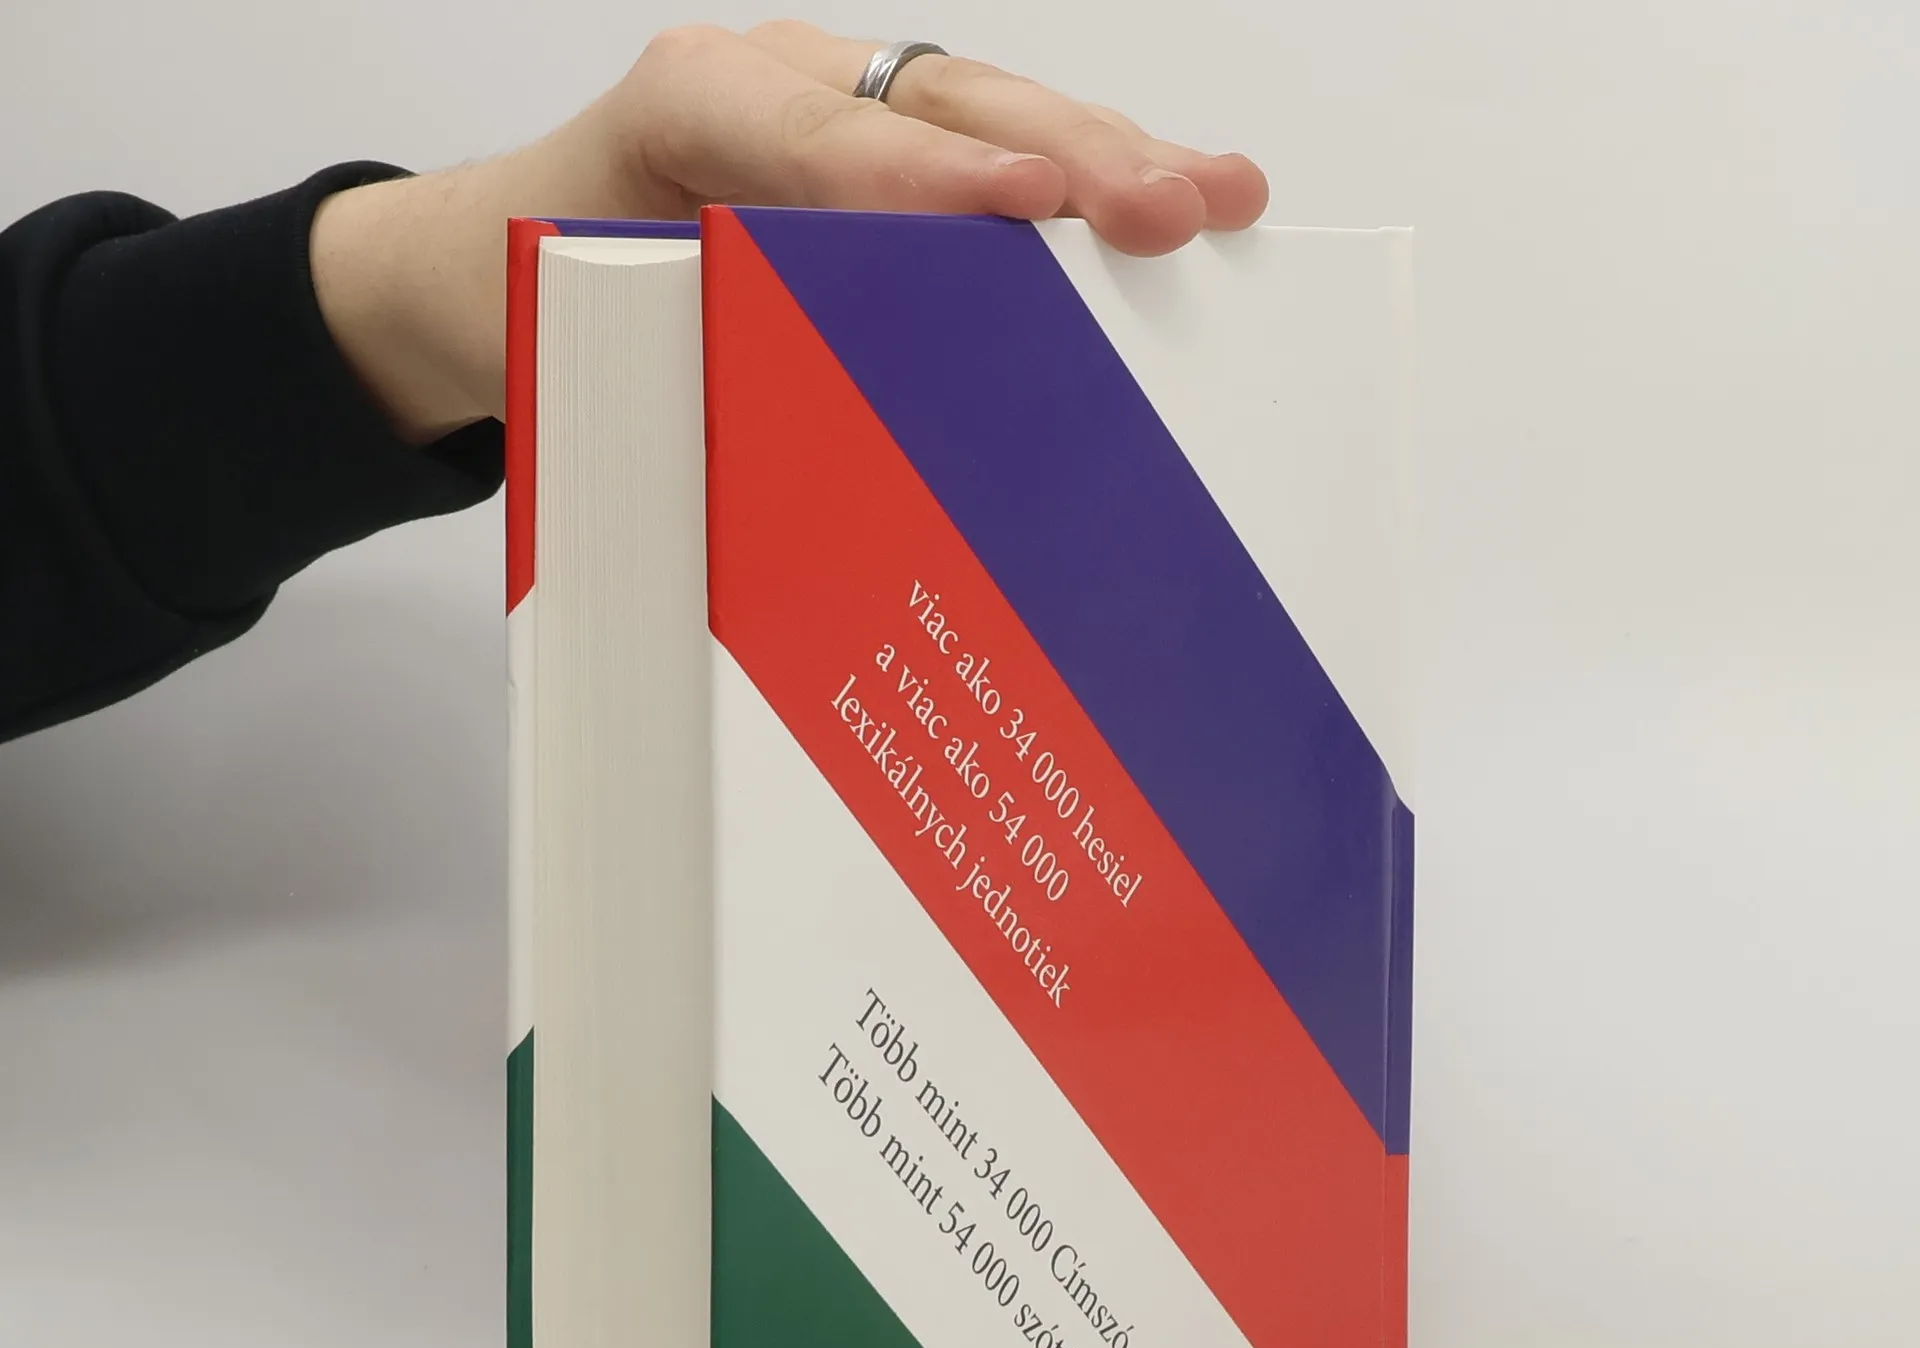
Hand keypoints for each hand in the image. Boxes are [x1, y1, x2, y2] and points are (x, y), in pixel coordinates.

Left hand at [311, 23, 1268, 440]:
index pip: (819, 134)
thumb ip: (698, 345)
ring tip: (1220, 196)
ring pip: (989, 113)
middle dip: (1064, 157)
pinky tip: (1178, 198)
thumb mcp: (592, 334)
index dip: (929, 173)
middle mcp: (778, 83)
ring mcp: (839, 104)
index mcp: (687, 111)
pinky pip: (990, 153)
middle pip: (943, 102)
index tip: (1028, 209)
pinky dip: (1084, 182)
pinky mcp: (879, 152)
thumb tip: (846, 430)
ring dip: (1109, 158)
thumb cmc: (538, 304)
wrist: (486, 264)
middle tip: (1168, 210)